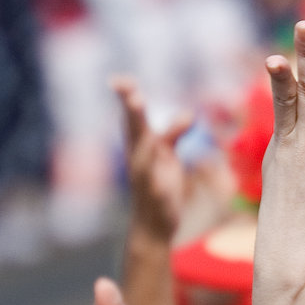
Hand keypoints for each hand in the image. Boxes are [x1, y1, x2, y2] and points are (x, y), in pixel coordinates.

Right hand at [114, 77, 191, 241]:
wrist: (153, 224)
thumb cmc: (158, 184)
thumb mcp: (166, 155)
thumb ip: (173, 132)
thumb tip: (187, 113)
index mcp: (140, 143)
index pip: (131, 116)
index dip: (125, 97)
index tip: (117, 81)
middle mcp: (137, 157)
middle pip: (134, 131)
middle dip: (132, 113)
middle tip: (129, 93)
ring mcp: (144, 178)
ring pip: (143, 158)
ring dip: (146, 144)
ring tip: (149, 133)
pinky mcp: (155, 197)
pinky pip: (155, 188)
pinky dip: (156, 181)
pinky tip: (159, 176)